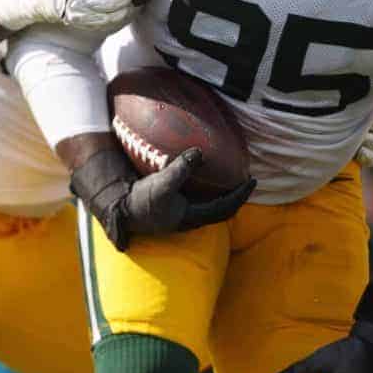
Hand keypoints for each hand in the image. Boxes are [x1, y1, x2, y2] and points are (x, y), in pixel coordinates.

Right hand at [72, 143, 254, 249]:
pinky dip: (208, 193)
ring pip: (210, 208)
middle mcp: (189, 220)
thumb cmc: (141, 200)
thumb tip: (200, 152)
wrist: (119, 210)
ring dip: (222, 196)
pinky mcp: (172, 211)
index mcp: (192, 216)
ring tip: (230, 179)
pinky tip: (204, 180)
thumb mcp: (162, 182)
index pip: (226, 208)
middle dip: (235, 197)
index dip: (241, 195)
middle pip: (221, 211)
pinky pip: (198, 203)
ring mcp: (181, 217)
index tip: (253, 181)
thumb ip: (181, 168)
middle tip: (245, 180)